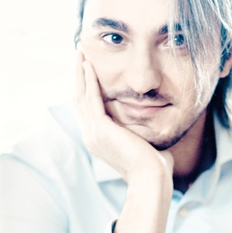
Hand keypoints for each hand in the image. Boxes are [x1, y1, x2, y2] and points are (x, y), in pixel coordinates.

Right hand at [73, 48, 172, 184]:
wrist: (152, 178)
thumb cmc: (153, 164)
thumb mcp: (141, 141)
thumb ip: (138, 129)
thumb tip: (150, 120)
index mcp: (98, 139)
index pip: (85, 108)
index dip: (84, 87)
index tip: (86, 69)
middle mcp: (91, 136)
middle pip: (78, 99)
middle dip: (78, 76)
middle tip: (79, 55)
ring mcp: (93, 133)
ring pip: (81, 96)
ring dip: (80, 73)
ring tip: (81, 54)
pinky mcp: (101, 129)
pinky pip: (91, 99)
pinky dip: (88, 81)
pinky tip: (88, 67)